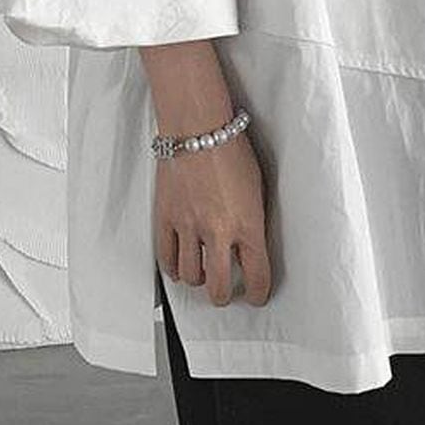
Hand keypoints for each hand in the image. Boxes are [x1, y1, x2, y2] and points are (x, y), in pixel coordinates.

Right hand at [154, 133, 272, 306]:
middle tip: (226, 292)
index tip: (256, 295)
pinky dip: (174, 268)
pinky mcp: (166, 219)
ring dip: (199, 279)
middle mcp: (219, 231)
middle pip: (219, 286)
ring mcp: (190, 227)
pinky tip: (181, 265)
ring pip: (191, 277)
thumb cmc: (230, 149)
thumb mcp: (257, 187)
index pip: (257, 274)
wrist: (198, 128)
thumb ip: (253, 220)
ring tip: (204, 273)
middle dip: (224, 296)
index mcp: (248, 223)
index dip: (257, 293)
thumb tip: (251, 241)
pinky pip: (166, 259)